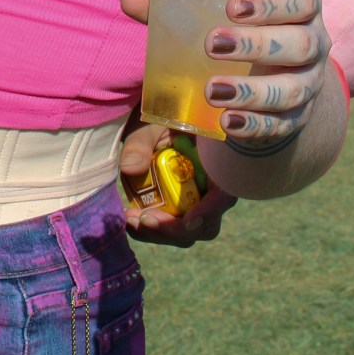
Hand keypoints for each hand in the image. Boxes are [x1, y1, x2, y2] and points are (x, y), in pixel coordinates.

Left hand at [119, 119, 236, 246]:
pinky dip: (152, 230)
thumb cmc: (159, 120)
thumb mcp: (150, 126)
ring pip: (188, 233)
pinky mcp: (179, 211)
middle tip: (144, 220)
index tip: (187, 221)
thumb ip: (140, 143)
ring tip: (130, 220)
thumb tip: (129, 169)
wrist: (152, 124)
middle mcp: (212, 190)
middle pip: (206, 225)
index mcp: (217, 165)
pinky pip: (172, 229)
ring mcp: (197, 203)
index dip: (209, 212)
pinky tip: (131, 220)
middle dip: (175, 230)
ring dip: (160, 234)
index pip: (224, 196)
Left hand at [121, 0, 329, 144]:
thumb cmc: (238, 26)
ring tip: (213, 91)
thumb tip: (127, 0)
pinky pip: (282, 125)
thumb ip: (173, 5)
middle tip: (211, 44)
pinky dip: (254, 125)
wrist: (271, 67)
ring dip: (252, 91)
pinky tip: (227, 123)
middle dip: (256, 44)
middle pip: (299, 44)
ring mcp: (308, 83)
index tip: (232, 5)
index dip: (272, 2)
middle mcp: (312, 43)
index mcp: (299, 6)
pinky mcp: (297, 117)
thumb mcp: (215, 11)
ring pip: (291, 89)